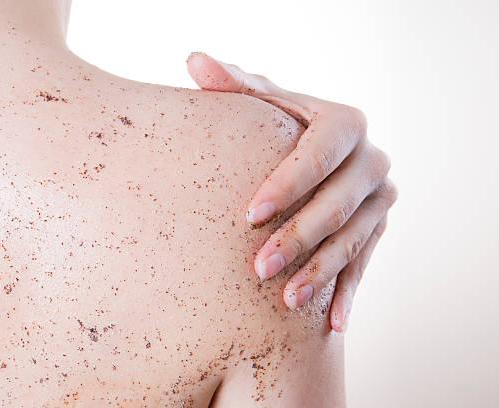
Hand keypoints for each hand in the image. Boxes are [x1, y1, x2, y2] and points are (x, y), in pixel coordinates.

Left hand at [186, 52, 396, 331]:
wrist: (316, 156)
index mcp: (345, 123)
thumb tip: (194, 60)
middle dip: (300, 237)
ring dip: (321, 272)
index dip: (288, 183)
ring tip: (286, 300)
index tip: (250, 214)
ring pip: (353, 239)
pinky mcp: (378, 229)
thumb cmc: (278, 128)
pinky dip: (348, 293)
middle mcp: (371, 161)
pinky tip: (332, 326)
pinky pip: (365, 263)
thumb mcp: (262, 105)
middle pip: (338, 202)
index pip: (320, 152)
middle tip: (259, 268)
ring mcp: (380, 198)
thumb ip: (234, 86)